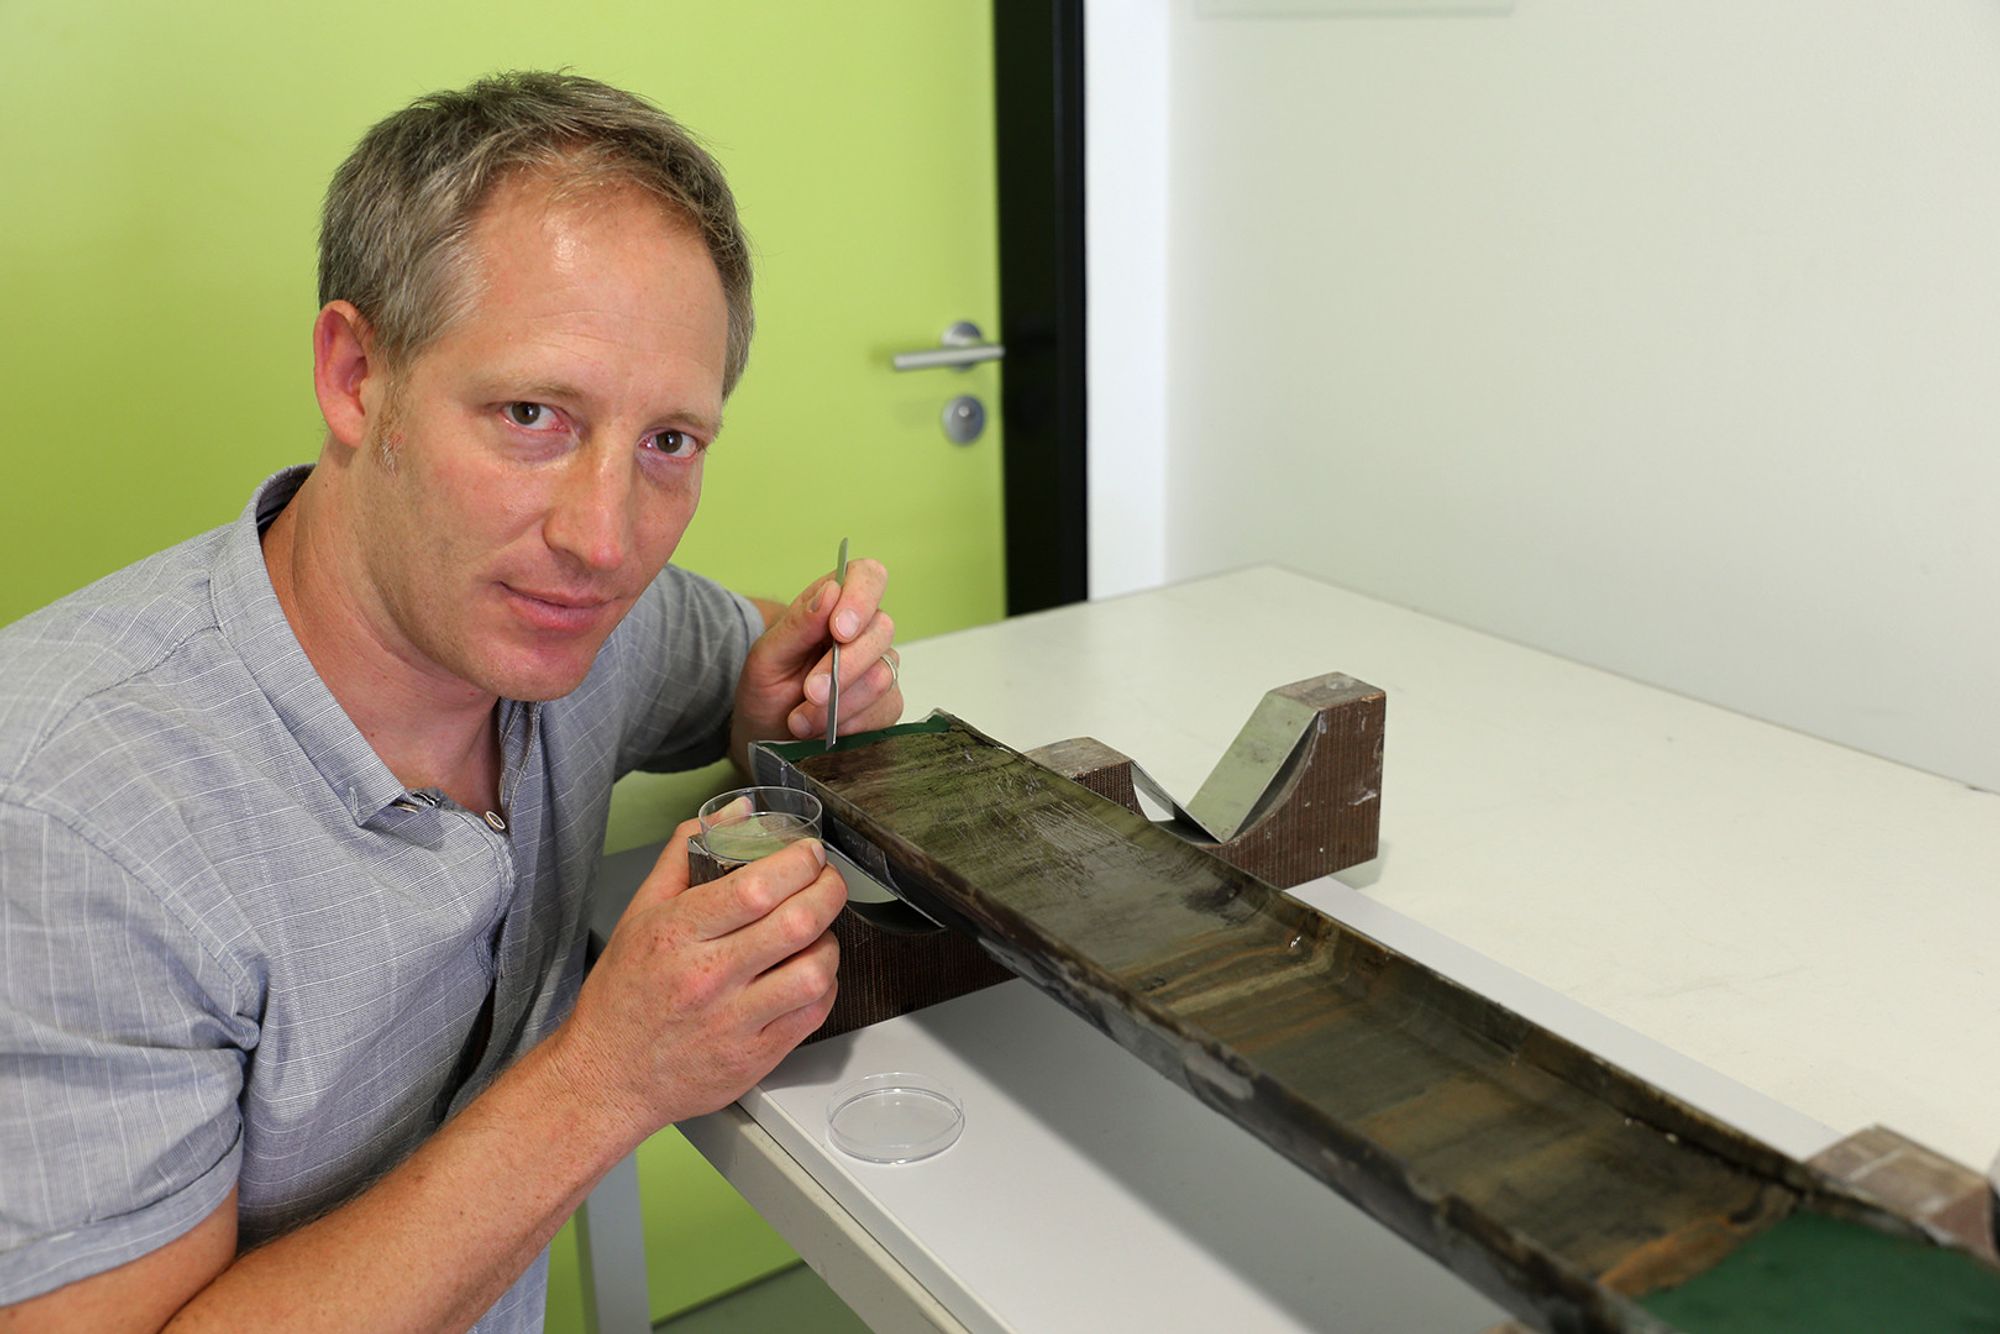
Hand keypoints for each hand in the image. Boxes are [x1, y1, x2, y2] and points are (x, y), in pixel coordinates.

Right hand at [551, 819, 844, 1135]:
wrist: (606, 1078)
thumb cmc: (623, 996)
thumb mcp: (639, 912)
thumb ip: (686, 854)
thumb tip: (737, 812)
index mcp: (677, 934)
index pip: (756, 888)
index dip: (798, 862)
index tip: (809, 853)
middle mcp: (707, 978)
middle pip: (797, 923)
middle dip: (828, 890)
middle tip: (826, 880)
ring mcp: (734, 1022)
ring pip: (815, 971)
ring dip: (829, 942)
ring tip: (816, 931)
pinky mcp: (755, 1057)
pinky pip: (814, 1013)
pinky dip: (824, 985)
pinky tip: (807, 972)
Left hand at [730, 556, 902, 764]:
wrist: (767, 735)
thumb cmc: (767, 688)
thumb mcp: (767, 656)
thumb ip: (798, 624)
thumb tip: (831, 592)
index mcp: (835, 603)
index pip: (868, 576)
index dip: (860, 598)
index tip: (838, 630)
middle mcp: (865, 630)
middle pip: (880, 631)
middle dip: (842, 668)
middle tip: (809, 692)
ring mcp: (881, 667)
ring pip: (881, 676)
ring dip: (837, 704)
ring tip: (801, 719)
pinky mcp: (887, 704)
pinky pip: (883, 710)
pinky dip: (848, 724)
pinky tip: (824, 730)